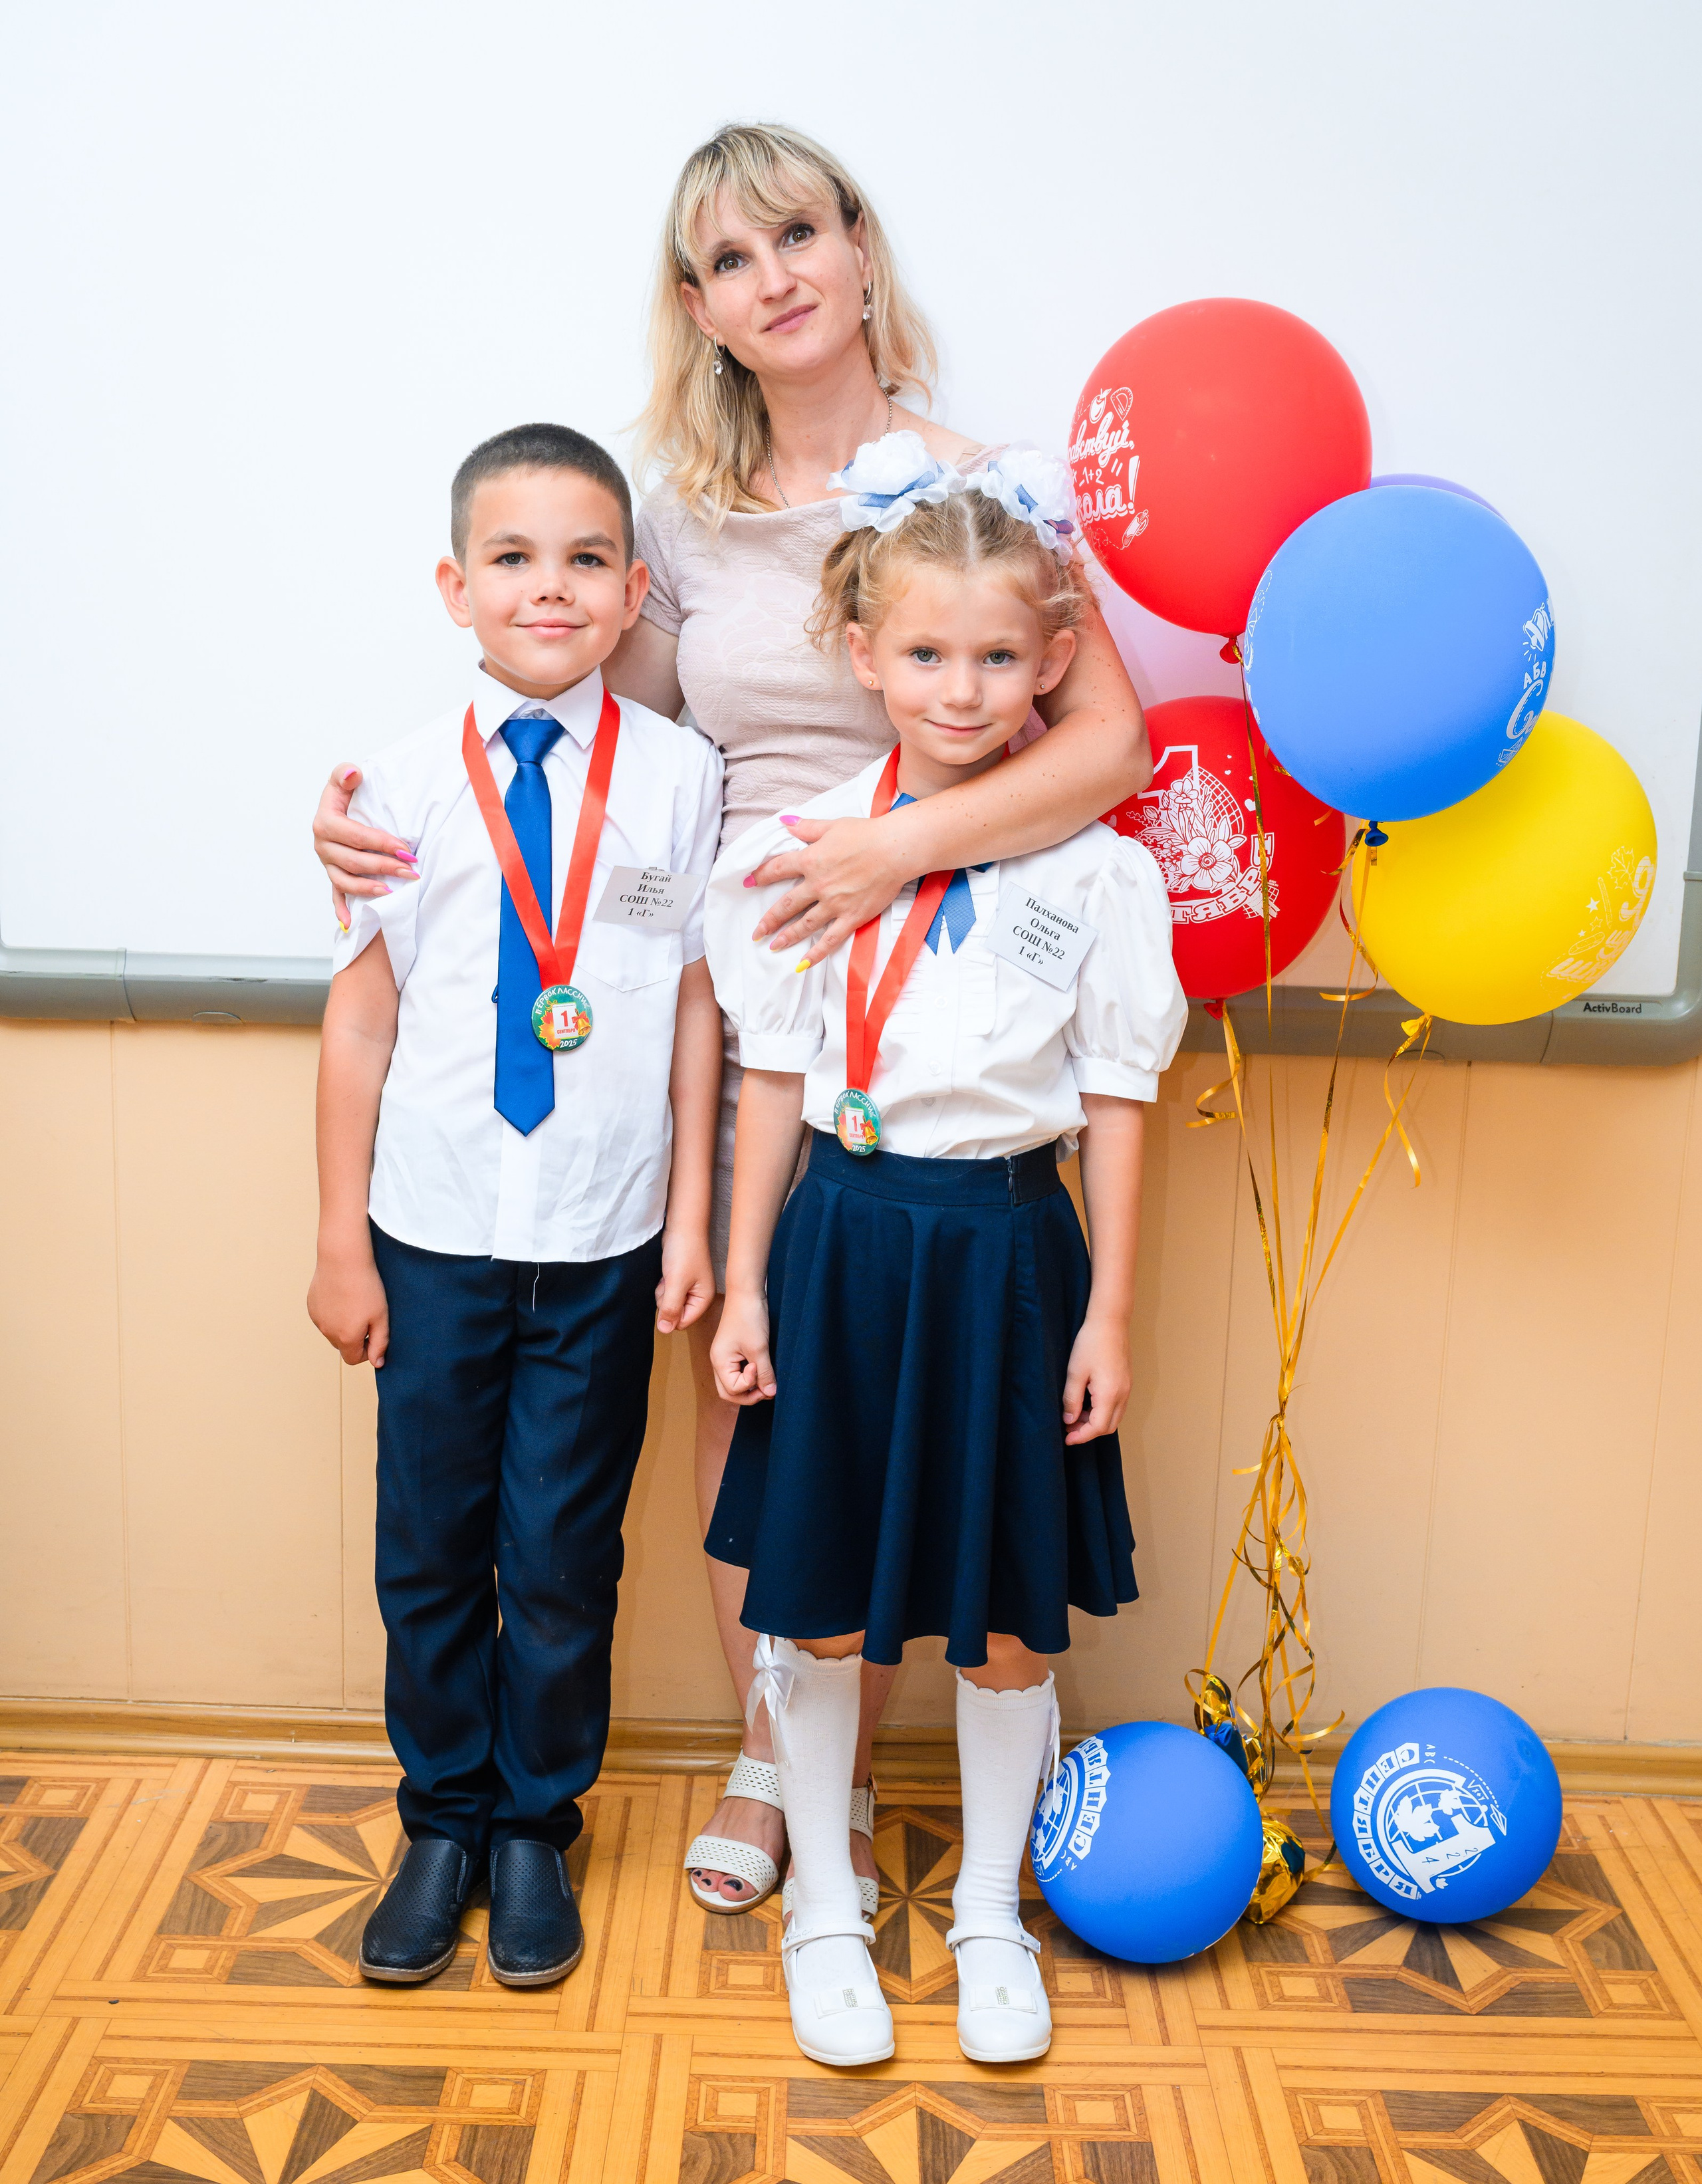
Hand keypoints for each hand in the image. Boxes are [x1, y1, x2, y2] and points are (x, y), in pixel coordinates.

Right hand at [308, 1244, 390, 1367]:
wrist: (343, 1259)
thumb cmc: (365, 1286)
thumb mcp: (381, 1316)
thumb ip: (380, 1343)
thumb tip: (377, 1363)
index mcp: (346, 1337)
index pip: (353, 1359)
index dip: (366, 1351)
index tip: (374, 1334)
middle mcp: (327, 1332)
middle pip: (342, 1345)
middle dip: (355, 1337)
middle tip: (367, 1315)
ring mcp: (317, 1318)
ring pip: (332, 1330)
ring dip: (343, 1324)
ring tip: (354, 1302)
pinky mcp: (311, 1305)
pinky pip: (323, 1317)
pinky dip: (333, 1312)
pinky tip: (342, 1295)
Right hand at [314, 765, 417, 927]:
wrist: (339, 808)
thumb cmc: (346, 794)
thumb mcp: (343, 779)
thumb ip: (345, 774)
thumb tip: (354, 774)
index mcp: (325, 822)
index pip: (356, 836)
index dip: (381, 843)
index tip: (405, 849)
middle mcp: (323, 845)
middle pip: (354, 861)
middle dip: (384, 867)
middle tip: (410, 872)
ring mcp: (327, 863)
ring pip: (346, 881)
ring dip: (368, 888)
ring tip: (391, 891)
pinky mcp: (333, 874)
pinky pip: (336, 894)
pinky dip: (342, 909)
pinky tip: (350, 922)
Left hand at [656, 1228, 715, 1334]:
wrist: (683, 1225)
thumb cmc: (683, 1252)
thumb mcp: (675, 1283)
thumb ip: (670, 1308)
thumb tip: (664, 1331)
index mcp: (704, 1299)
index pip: (683, 1322)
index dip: (671, 1313)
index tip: (669, 1295)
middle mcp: (699, 1295)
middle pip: (676, 1314)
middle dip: (667, 1300)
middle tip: (669, 1282)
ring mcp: (690, 1287)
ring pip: (670, 1303)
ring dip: (664, 1291)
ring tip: (668, 1275)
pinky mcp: (681, 1279)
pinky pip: (668, 1291)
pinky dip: (664, 1284)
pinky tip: (667, 1272)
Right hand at [711, 1289, 775, 1404]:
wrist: (746, 1292)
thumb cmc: (749, 1318)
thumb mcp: (759, 1348)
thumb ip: (764, 1373)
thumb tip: (770, 1392)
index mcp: (719, 1362)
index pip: (732, 1390)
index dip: (750, 1385)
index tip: (760, 1368)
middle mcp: (718, 1362)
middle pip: (729, 1392)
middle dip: (749, 1395)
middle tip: (767, 1389)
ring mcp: (725, 1357)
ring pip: (734, 1383)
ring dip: (750, 1387)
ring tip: (767, 1381)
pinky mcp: (733, 1351)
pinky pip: (738, 1372)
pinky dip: (750, 1376)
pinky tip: (762, 1370)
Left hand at [746, 814, 909, 966]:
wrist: (896, 849)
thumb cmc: (867, 834)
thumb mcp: (832, 825)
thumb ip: (807, 828)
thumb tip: (785, 823)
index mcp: (811, 860)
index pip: (778, 870)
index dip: (760, 876)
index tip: (748, 883)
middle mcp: (818, 884)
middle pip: (786, 905)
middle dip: (769, 920)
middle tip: (757, 932)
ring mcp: (834, 904)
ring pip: (804, 925)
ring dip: (786, 938)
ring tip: (773, 947)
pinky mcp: (852, 917)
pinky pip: (830, 940)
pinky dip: (816, 954)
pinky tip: (803, 963)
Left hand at [1062, 1313, 1130, 1444]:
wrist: (1110, 1321)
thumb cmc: (1091, 1343)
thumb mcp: (1075, 1373)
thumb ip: (1072, 1400)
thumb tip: (1069, 1420)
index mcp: (1110, 1394)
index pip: (1098, 1428)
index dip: (1081, 1436)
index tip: (1066, 1439)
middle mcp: (1123, 1395)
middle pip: (1108, 1426)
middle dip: (1088, 1431)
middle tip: (1068, 1428)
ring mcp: (1127, 1388)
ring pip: (1113, 1417)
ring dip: (1095, 1421)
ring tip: (1074, 1415)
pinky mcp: (1126, 1382)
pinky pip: (1116, 1405)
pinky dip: (1102, 1411)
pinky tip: (1086, 1403)